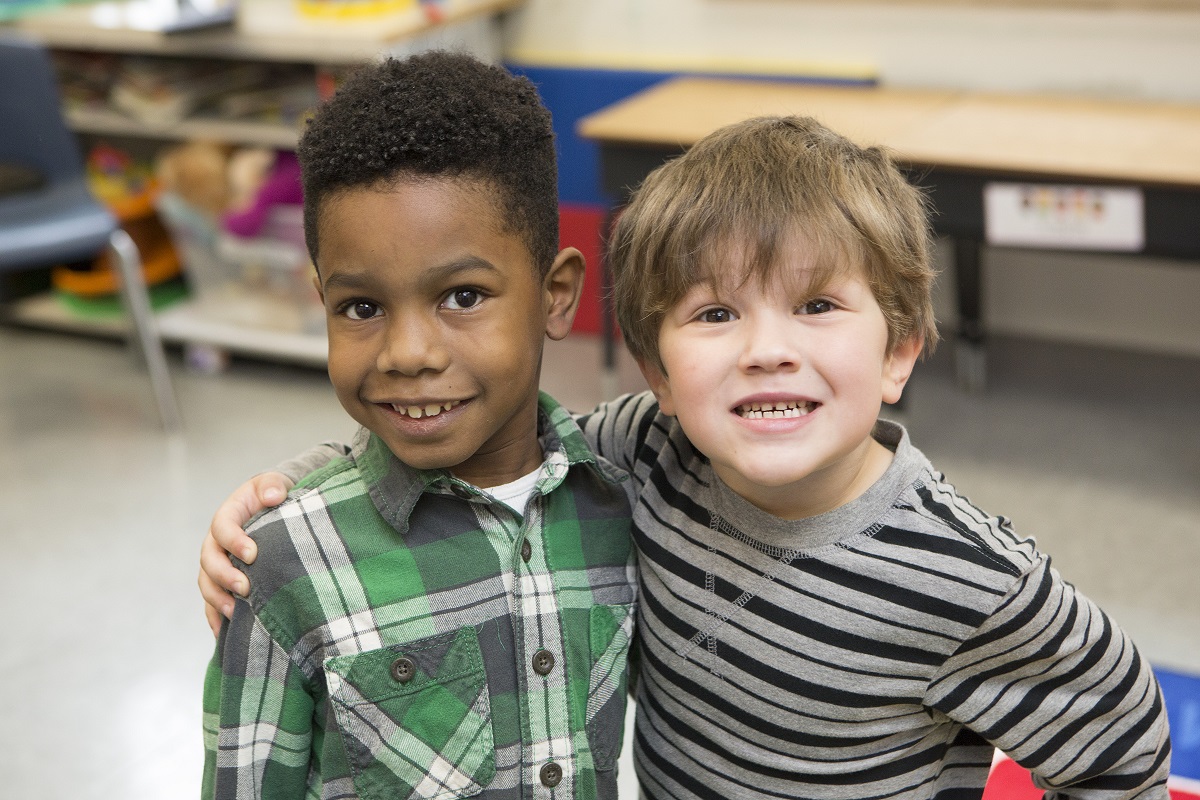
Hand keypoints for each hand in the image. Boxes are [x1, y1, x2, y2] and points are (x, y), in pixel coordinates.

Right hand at [199, 472, 292, 636]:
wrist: (274, 510)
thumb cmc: (274, 497)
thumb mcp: (274, 484)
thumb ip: (272, 485)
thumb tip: (274, 495)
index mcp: (228, 517)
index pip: (221, 528)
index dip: (233, 541)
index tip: (252, 554)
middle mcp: (217, 542)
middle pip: (209, 560)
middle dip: (224, 576)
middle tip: (245, 588)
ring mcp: (218, 564)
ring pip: (206, 583)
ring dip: (217, 599)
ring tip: (234, 612)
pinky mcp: (224, 582)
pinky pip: (211, 602)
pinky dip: (214, 618)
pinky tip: (222, 633)